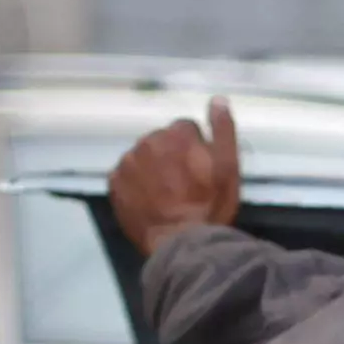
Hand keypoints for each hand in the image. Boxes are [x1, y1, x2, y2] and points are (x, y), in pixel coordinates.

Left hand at [109, 96, 240, 255]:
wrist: (181, 243)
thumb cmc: (210, 207)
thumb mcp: (228, 168)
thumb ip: (223, 130)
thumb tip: (217, 99)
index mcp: (177, 133)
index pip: (185, 128)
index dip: (194, 148)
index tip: (199, 171)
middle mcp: (148, 140)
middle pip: (161, 140)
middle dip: (170, 156)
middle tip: (182, 185)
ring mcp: (128, 162)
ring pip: (142, 157)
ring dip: (151, 169)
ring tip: (163, 195)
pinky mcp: (114, 183)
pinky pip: (124, 176)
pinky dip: (133, 184)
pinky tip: (146, 201)